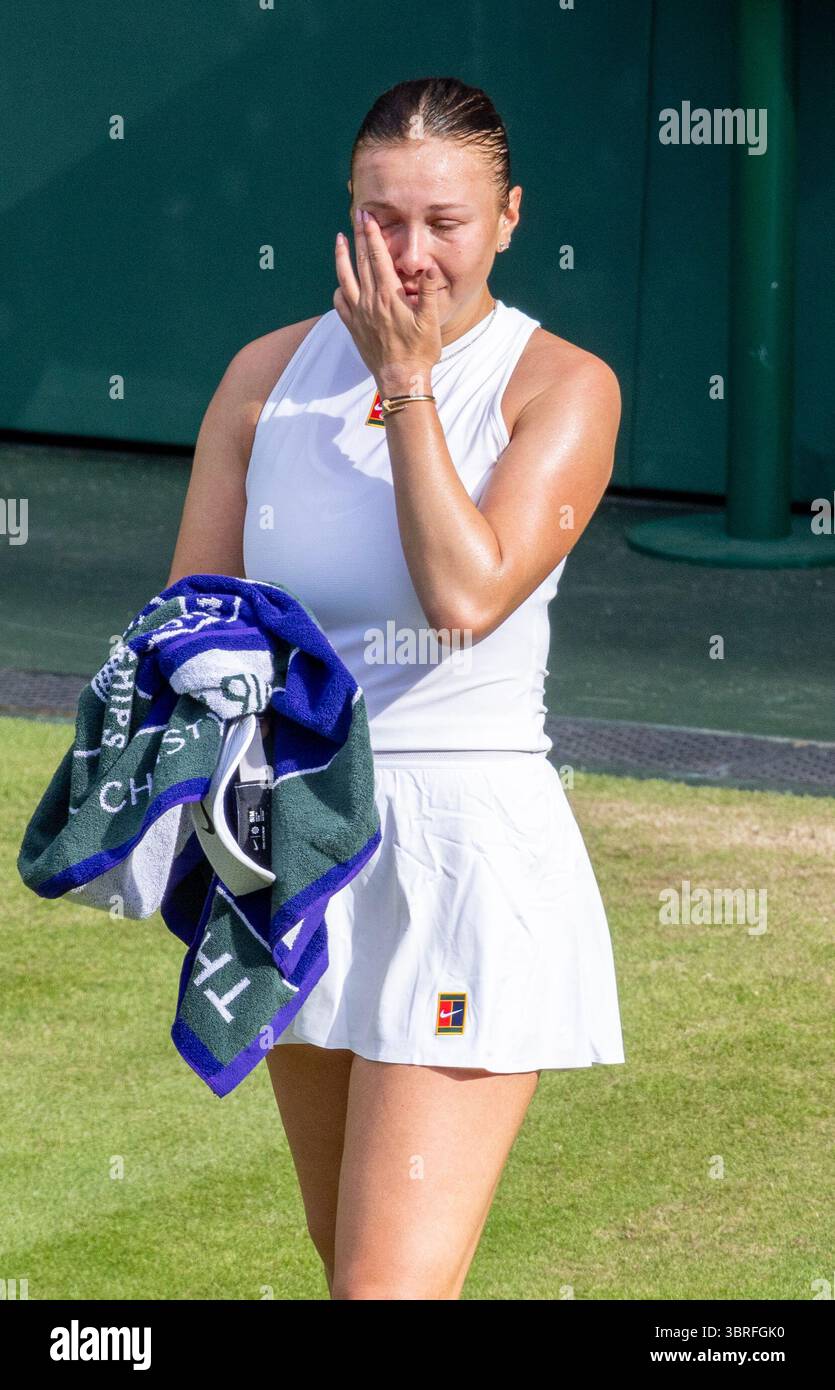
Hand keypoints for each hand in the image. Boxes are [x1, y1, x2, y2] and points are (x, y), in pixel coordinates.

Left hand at [334, 209, 442, 395]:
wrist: (400, 379)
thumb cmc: (420, 351)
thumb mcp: (431, 321)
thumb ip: (426, 293)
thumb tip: (428, 268)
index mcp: (389, 296)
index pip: (378, 258)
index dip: (373, 236)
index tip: (369, 218)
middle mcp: (370, 302)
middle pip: (361, 262)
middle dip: (359, 237)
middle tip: (357, 217)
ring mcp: (359, 314)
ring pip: (345, 279)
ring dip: (342, 258)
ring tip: (340, 240)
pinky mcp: (354, 327)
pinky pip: (340, 303)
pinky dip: (339, 289)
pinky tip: (340, 283)